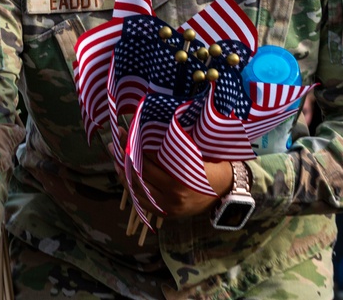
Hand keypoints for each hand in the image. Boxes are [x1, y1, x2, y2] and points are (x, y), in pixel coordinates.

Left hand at [109, 131, 232, 218]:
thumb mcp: (198, 152)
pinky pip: (142, 201)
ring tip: (115, 157)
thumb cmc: (215, 165)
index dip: (134, 146)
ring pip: (137, 190)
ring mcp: (168, 208)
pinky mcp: (166, 214)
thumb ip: (175, 146)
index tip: (125, 132)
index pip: (148, 162)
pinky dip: (131, 188)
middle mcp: (172, 197)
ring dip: (123, 173)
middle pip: (140, 175)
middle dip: (125, 157)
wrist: (228, 191)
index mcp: (181, 180)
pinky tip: (124, 175)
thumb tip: (151, 128)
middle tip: (115, 141)